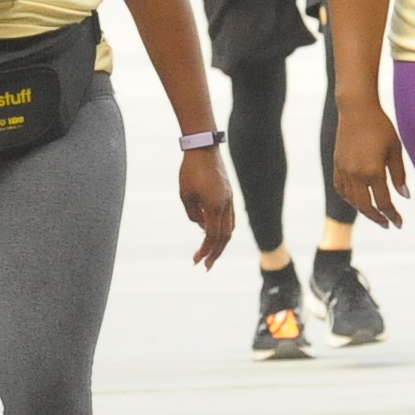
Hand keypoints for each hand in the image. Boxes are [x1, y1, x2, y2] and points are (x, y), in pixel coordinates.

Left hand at [177, 147, 235, 267]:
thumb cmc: (190, 170)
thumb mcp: (185, 195)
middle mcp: (226, 205)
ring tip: (210, 253)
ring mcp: (229, 199)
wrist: (204, 147)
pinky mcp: (228, 194)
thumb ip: (192, 214)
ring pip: (230, 228)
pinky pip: (229, 217)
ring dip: (220, 243)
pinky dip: (222, 229)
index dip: (205, 251)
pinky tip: (211, 232)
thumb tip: (200, 226)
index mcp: (215, 206)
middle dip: (215, 253)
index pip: (212, 236)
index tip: (196, 261)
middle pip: (225, 237)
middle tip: (206, 266)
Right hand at [332, 92, 409, 228]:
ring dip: (363, 209)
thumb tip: (405, 197)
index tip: (399, 224)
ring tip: (375, 212)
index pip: (384, 202)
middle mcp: (356, 174)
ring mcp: (344, 170)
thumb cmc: (380, 127)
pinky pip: (341, 188)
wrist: (356, 109)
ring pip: (351, 200)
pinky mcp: (337, 164)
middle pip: (365, 206)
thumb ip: (399, 175)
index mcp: (373, 171)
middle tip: (388, 224)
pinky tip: (357, 199)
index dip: (392, 215)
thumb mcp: (395, 149)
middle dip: (378, 218)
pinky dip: (349, 197)